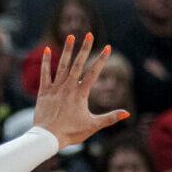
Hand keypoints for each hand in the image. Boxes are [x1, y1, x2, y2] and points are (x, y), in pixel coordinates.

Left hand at [33, 34, 128, 148]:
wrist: (48, 137)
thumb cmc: (71, 133)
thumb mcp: (93, 126)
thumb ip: (110, 117)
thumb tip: (127, 113)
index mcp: (80, 94)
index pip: (93, 72)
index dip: (101, 59)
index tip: (108, 47)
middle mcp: (68, 87)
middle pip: (78, 64)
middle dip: (84, 48)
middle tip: (89, 34)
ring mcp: (55, 88)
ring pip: (62, 65)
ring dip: (67, 50)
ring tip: (71, 36)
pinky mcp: (44, 92)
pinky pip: (45, 73)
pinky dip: (46, 61)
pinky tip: (48, 49)